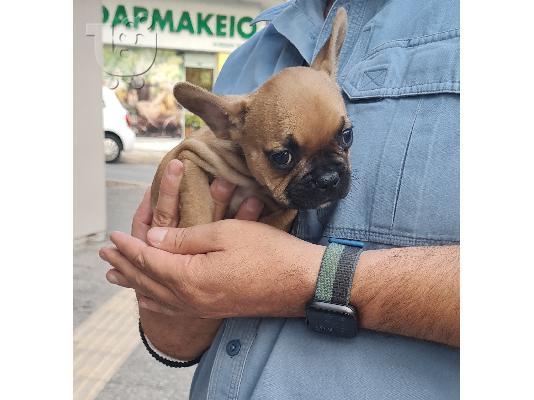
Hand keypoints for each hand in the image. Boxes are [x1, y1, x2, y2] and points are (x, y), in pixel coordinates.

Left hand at [101, 219, 323, 318]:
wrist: (301, 283)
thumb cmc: (268, 253)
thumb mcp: (225, 234)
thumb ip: (185, 239)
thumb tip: (153, 238)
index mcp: (190, 277)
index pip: (149, 260)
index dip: (129, 247)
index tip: (113, 236)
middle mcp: (191, 298)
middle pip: (148, 281)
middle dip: (125, 265)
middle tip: (105, 255)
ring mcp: (203, 307)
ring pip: (157, 296)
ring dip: (135, 283)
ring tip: (116, 276)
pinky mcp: (214, 309)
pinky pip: (173, 308)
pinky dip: (154, 300)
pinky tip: (148, 299)